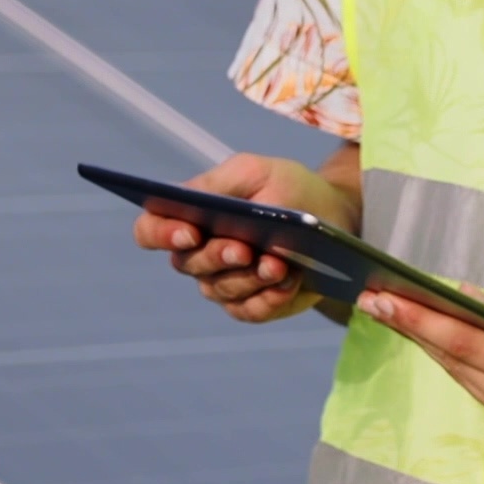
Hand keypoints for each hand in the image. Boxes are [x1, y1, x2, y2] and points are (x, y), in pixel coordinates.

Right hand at [133, 150, 356, 325]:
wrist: (333, 216)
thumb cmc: (287, 188)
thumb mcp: (255, 172)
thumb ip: (219, 184)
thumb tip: (191, 200)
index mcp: (191, 215)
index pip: (151, 230)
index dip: (160, 233)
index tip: (189, 230)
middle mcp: (200, 254)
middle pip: (188, 263)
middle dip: (216, 256)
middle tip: (243, 249)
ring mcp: (224, 283)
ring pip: (221, 290)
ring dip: (250, 278)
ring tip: (278, 264)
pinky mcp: (252, 305)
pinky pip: (249, 311)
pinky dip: (269, 298)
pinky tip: (289, 282)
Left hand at [354, 290, 483, 451]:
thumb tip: (467, 301)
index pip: (464, 343)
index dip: (419, 320)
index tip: (383, 298)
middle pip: (454, 363)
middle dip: (413, 329)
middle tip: (374, 299)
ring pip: (463, 379)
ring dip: (431, 346)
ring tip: (395, 313)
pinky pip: (482, 391)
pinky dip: (460, 363)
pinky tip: (440, 339)